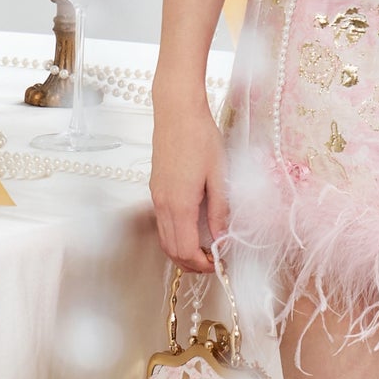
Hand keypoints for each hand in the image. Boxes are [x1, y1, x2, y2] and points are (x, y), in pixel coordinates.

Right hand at [150, 93, 229, 270]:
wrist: (177, 113)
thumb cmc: (201, 138)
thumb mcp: (219, 175)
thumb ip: (220, 211)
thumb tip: (222, 238)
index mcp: (180, 204)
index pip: (186, 250)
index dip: (202, 264)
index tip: (220, 264)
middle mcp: (163, 205)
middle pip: (172, 250)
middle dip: (192, 264)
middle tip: (215, 263)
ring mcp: (157, 198)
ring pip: (165, 239)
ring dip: (183, 252)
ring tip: (207, 250)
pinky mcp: (156, 190)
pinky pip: (163, 224)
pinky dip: (176, 237)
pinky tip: (194, 231)